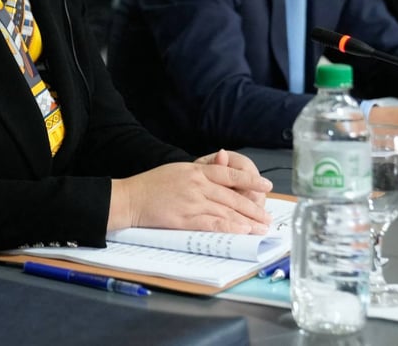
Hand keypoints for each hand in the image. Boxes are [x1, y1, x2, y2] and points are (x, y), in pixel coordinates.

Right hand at [108, 159, 271, 233]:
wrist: (130, 197)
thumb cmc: (151, 184)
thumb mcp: (177, 169)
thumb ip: (200, 170)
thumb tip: (221, 165)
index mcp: (195, 170)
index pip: (230, 174)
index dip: (250, 180)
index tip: (266, 185)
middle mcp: (197, 184)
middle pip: (232, 196)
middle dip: (253, 208)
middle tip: (267, 217)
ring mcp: (191, 202)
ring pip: (226, 211)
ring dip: (246, 221)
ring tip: (260, 228)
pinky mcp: (185, 219)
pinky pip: (212, 223)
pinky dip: (229, 227)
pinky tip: (241, 231)